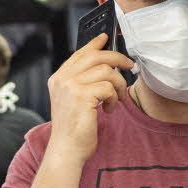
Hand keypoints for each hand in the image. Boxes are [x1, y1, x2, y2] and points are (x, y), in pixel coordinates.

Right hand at [45, 33, 132, 164]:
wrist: (66, 150)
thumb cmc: (73, 128)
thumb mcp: (73, 100)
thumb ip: (82, 81)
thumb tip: (105, 64)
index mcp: (58, 79)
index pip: (79, 53)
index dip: (94, 44)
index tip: (106, 38)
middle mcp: (62, 80)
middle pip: (95, 56)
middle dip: (117, 59)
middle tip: (129, 66)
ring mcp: (70, 87)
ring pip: (106, 71)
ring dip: (118, 85)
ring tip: (117, 99)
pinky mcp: (82, 96)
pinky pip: (108, 87)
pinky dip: (114, 98)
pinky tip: (109, 109)